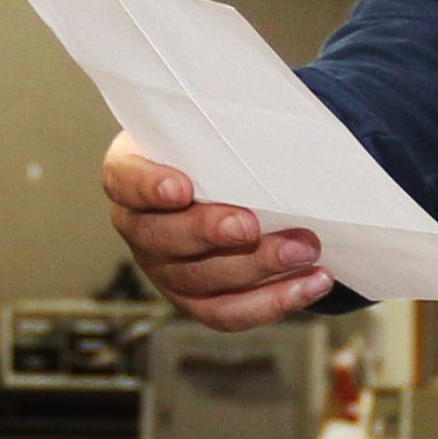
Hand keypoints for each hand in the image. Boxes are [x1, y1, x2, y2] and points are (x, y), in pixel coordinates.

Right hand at [102, 136, 332, 331]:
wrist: (238, 185)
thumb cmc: (220, 149)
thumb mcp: (214, 127)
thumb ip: (225, 127)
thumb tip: (271, 126)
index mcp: (131, 176)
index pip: (124, 181)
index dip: (149, 186)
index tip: (182, 187)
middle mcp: (141, 228)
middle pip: (163, 239)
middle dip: (210, 232)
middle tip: (252, 225)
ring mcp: (165, 271)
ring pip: (203, 279)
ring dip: (258, 266)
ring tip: (305, 249)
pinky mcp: (197, 301)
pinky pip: (230, 312)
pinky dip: (275, 300)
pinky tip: (313, 282)